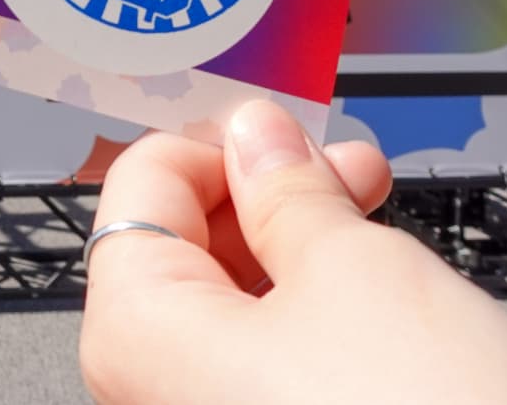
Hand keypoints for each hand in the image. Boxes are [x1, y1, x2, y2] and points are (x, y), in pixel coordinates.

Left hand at [80, 98, 506, 404]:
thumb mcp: (359, 272)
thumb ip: (289, 192)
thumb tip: (256, 139)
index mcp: (133, 334)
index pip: (139, 187)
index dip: (217, 143)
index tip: (282, 129)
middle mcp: (146, 393)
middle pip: (180, 251)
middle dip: (263, 198)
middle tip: (343, 171)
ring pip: (228, 312)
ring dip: (294, 257)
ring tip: (374, 231)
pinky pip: (259, 368)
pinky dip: (307, 323)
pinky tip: (374, 308)